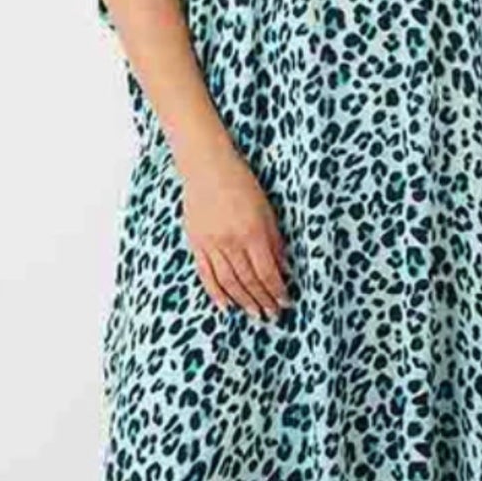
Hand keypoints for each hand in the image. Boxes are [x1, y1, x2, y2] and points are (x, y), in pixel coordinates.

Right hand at [178, 143, 292, 318]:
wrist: (206, 166)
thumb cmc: (241, 183)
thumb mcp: (267, 210)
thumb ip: (275, 242)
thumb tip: (285, 269)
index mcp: (252, 232)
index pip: (267, 272)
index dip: (277, 291)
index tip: (286, 302)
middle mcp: (231, 242)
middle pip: (249, 281)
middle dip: (263, 300)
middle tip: (272, 314)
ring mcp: (211, 244)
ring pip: (228, 282)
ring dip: (243, 301)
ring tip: (254, 314)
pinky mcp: (196, 243)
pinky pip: (206, 274)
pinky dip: (216, 292)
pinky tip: (225, 306)